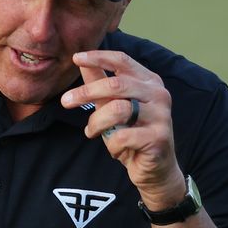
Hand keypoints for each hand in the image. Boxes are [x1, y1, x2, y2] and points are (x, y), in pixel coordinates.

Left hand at [59, 50, 186, 208]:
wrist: (156, 170)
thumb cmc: (133, 134)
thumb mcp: (113, 105)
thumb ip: (99, 82)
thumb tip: (81, 60)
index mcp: (149, 81)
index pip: (123, 60)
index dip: (98, 57)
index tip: (76, 58)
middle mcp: (159, 94)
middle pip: (116, 85)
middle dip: (86, 93)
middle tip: (66, 101)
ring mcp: (161, 115)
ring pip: (117, 110)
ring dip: (97, 123)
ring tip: (92, 132)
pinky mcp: (159, 137)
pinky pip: (122, 136)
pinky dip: (112, 145)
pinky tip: (116, 150)